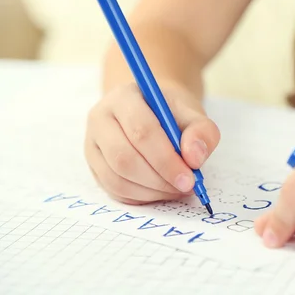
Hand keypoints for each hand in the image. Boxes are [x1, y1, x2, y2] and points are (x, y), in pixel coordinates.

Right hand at [84, 81, 219, 204]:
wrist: (154, 112)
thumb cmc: (172, 113)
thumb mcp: (194, 114)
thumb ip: (202, 131)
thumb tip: (194, 158)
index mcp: (124, 98)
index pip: (141, 131)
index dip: (166, 159)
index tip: (189, 178)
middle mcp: (101, 119)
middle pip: (124, 158)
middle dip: (159, 179)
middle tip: (185, 186)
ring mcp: (93, 144)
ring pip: (116, 179)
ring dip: (151, 191)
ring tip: (176, 188)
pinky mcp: (94, 166)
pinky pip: (114, 190)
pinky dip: (142, 197)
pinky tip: (162, 190)